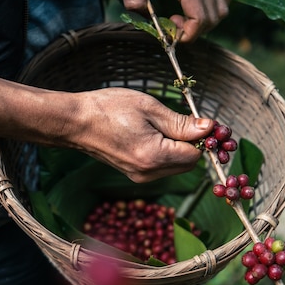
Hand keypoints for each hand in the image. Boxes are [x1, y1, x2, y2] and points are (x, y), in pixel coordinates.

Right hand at [73, 87, 213, 181]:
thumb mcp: (149, 108)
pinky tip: (155, 135)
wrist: (75, 122)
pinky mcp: (135, 175)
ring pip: (177, 166)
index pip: (195, 154)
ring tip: (163, 125)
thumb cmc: (109, 109)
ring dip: (179, 148)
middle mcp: (148, 173)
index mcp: (154, 156)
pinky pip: (163, 167)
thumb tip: (209, 128)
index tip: (202, 121)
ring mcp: (141, 177)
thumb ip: (181, 123)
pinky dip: (167, 152)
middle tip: (186, 120)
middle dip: (193, 143)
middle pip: (189, 164)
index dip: (203, 138)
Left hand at [117, 0, 232, 41]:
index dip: (188, 35)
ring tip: (185, 15)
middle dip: (196, 30)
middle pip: (213, 17)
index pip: (200, 19)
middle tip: (175, 25)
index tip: (173, 35)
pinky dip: (213, 5)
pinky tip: (193, 3)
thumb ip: (136, 3)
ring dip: (206, 20)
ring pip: (223, 7)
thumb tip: (151, 24)